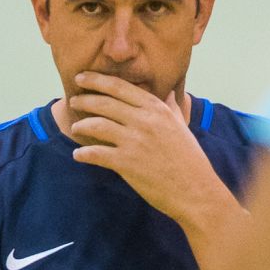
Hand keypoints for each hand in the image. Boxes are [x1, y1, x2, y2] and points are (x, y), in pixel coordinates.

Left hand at [67, 73, 224, 224]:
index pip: (120, 87)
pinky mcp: (127, 163)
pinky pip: (96, 154)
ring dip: (81, 125)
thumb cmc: (190, 160)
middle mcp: (144, 121)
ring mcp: (134, 142)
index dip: (97, 80)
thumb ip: (171, 108)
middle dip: (84, 99)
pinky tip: (78, 155)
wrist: (196, 191)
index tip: (83, 78)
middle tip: (74, 100)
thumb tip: (169, 93)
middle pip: (104, 103)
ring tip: (75, 128)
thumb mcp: (182, 127)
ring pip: (97, 125)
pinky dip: (83, 154)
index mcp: (156, 109)